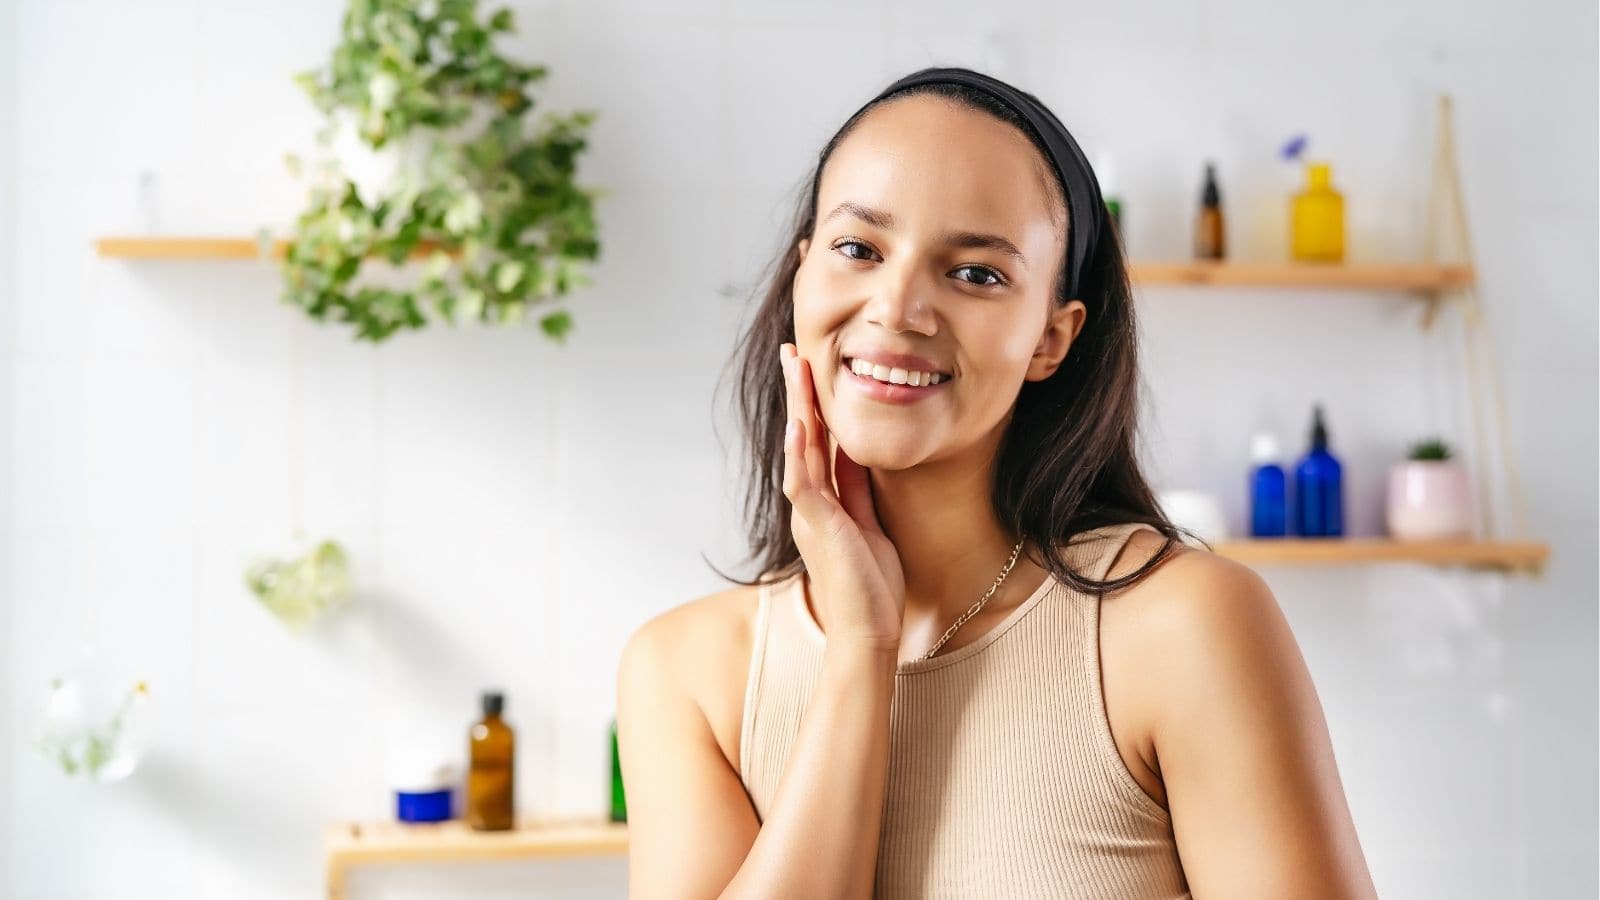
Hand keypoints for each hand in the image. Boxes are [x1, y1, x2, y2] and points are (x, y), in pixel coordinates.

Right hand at [780, 342, 905, 651]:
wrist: (869, 631)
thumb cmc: (870, 585)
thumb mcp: (867, 522)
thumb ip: (856, 488)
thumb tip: (853, 450)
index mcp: (822, 501)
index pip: (815, 441)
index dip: (811, 403)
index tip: (808, 368)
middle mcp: (809, 503)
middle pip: (801, 436)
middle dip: (797, 392)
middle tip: (791, 351)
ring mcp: (811, 514)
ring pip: (799, 449)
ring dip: (797, 407)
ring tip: (795, 368)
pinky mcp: (820, 527)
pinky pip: (805, 482)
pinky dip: (800, 451)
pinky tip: (801, 423)